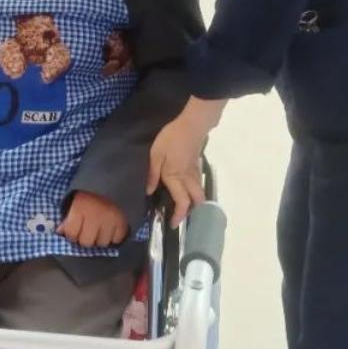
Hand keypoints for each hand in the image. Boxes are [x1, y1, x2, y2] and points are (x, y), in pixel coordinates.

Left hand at [58, 191, 128, 247]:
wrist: (114, 175)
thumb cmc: (90, 188)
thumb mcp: (75, 198)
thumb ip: (67, 215)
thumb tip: (60, 232)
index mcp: (79, 208)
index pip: (71, 233)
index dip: (71, 234)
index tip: (74, 230)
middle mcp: (94, 217)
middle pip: (86, 242)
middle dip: (85, 238)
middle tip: (87, 231)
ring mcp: (110, 220)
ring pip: (102, 243)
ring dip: (100, 238)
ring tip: (100, 229)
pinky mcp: (123, 222)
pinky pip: (117, 239)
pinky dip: (114, 236)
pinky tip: (111, 228)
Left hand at [148, 98, 223, 226]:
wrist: (191, 124)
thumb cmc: (171, 138)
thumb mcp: (155, 154)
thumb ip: (152, 173)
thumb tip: (149, 191)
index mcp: (176, 178)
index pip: (182, 202)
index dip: (178, 215)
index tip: (173, 224)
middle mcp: (188, 178)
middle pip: (197, 200)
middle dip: (190, 210)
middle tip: (179, 214)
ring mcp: (195, 170)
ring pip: (199, 191)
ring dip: (193, 200)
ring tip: (181, 202)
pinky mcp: (197, 163)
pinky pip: (197, 181)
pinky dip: (193, 188)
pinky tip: (184, 184)